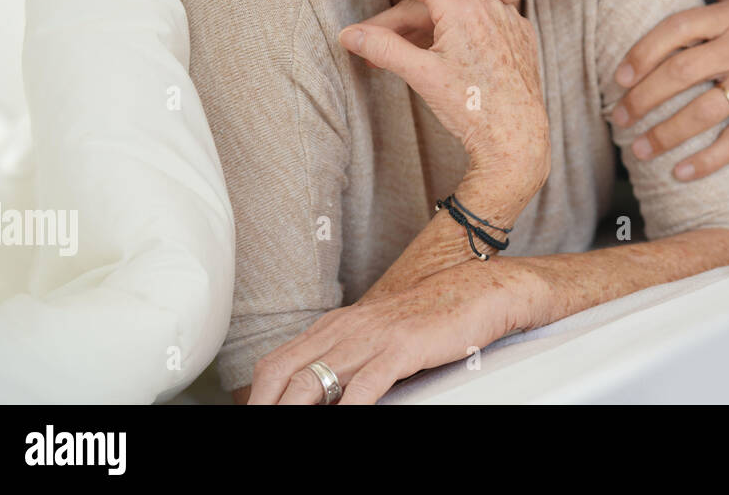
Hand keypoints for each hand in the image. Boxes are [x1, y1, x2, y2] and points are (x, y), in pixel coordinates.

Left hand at [247, 259, 531, 404]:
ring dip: (294, 413)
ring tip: (285, 436)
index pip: (275, 364)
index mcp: (332, 326)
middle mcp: (344, 328)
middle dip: (266, 407)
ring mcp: (371, 337)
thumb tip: (317, 393)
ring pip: (313, 383)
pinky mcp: (401, 347)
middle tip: (260, 430)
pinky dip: (348, 411)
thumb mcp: (374, 335)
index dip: (256, 397)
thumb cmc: (429, 318)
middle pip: (282, 375)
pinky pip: (364, 386)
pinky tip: (345, 421)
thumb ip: (343, 359)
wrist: (476, 291)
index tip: (252, 413)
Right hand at [339, 0, 549, 177]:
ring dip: (420, 29)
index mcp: (464, 7)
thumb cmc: (472, 108)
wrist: (517, 139)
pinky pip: (478, 24)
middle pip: (429, 0)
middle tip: (364, 39)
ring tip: (392, 56)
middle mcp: (490, 5)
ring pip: (453, 13)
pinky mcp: (518, 37)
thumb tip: (348, 34)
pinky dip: (451, 34)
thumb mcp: (421, 75)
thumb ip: (383, 47)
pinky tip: (433, 55)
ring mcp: (508, 20)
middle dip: (394, 20)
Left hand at [611, 0, 728, 179]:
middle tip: (619, 117)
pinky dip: (706, 161)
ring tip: (639, 150)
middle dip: (643, 98)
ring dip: (665, 135)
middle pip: (681, 72)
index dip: (643, 54)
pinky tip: (680, 173)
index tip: (619, 78)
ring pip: (702, 111)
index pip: (676, 29)